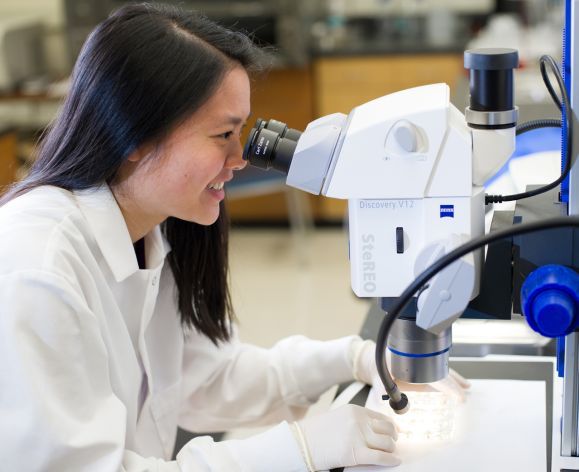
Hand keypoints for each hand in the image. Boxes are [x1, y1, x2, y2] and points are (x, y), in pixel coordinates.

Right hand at [294, 404, 400, 469]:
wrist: (302, 442)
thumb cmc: (317, 432)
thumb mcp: (339, 418)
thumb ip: (356, 421)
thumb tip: (374, 429)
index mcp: (355, 410)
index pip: (382, 417)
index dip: (391, 427)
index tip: (395, 432)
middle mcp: (359, 421)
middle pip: (388, 429)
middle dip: (393, 438)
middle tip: (392, 443)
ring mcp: (358, 436)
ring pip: (387, 443)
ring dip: (391, 449)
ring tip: (389, 453)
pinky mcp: (356, 452)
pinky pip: (381, 457)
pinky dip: (390, 460)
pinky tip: (393, 461)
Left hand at [351, 339, 470, 401]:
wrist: (372, 357)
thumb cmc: (376, 371)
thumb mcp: (380, 385)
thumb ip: (389, 398)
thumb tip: (402, 411)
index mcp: (410, 364)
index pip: (436, 376)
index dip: (449, 387)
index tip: (460, 397)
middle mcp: (417, 360)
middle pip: (441, 370)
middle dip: (455, 381)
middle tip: (466, 392)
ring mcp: (419, 359)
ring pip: (441, 366)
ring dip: (453, 376)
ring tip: (465, 385)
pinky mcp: (419, 360)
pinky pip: (435, 365)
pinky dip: (446, 372)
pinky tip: (453, 379)